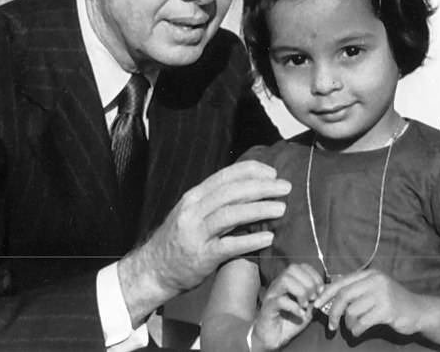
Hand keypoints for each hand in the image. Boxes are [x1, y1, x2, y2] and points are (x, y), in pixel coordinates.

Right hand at [118, 160, 290, 322]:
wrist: (153, 269)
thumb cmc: (179, 239)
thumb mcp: (192, 213)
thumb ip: (216, 203)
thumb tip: (250, 191)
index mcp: (193, 197)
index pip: (224, 176)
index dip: (250, 171)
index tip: (272, 172)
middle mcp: (193, 211)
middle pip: (231, 192)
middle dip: (261, 187)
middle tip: (285, 188)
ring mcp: (196, 233)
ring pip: (230, 215)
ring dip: (258, 209)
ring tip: (281, 208)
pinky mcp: (201, 256)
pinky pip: (228, 246)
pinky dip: (249, 240)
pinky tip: (268, 238)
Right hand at [251, 263, 323, 350]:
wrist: (274, 336)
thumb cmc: (290, 321)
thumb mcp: (307, 308)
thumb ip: (314, 298)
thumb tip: (325, 290)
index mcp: (289, 281)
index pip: (301, 266)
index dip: (314, 275)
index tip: (321, 290)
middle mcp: (279, 284)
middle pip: (292, 269)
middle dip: (308, 283)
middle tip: (313, 298)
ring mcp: (272, 294)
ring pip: (285, 280)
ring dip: (300, 292)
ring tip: (305, 304)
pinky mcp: (268, 307)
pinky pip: (280, 300)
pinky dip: (294, 307)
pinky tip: (300, 314)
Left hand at [314, 270, 420, 338]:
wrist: (420, 311)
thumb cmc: (392, 302)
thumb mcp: (374, 289)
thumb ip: (355, 290)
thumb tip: (328, 298)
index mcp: (369, 274)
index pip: (340, 282)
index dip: (325, 294)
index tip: (315, 304)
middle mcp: (374, 281)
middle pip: (344, 296)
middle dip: (333, 312)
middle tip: (330, 325)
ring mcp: (382, 295)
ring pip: (352, 311)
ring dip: (348, 324)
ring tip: (352, 328)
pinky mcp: (387, 310)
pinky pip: (362, 322)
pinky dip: (356, 330)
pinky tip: (358, 332)